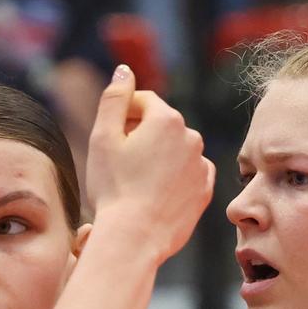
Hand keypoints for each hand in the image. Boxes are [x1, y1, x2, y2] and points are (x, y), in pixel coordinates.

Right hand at [86, 67, 214, 261]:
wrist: (134, 238)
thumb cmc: (113, 188)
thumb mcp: (103, 138)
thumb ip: (114, 97)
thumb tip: (124, 70)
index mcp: (167, 119)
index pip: (142, 101)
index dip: (121, 116)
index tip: (108, 140)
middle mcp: (192, 137)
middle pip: (160, 124)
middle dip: (140, 136)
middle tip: (119, 164)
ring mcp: (201, 165)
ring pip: (175, 149)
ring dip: (158, 157)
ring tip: (136, 182)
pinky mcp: (204, 191)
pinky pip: (188, 174)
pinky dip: (174, 178)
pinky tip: (154, 193)